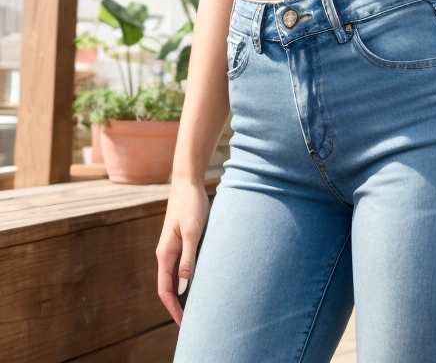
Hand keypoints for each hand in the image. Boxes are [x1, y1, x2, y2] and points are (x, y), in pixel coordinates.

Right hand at [156, 178, 210, 324]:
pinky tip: (199, 282)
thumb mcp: (191, 232)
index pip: (165, 290)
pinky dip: (187, 279)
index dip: (173, 309)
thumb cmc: (190, 205)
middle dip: (177, 306)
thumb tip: (184, 287)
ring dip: (182, 293)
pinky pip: (181, 266)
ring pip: (175, 277)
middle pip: (169, 287)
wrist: (188, 182)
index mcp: (165, 254)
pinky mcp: (181, 241)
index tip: (183, 324)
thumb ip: (188, 258)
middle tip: (192, 321)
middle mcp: (166, 253)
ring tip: (196, 307)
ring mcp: (172, 247)